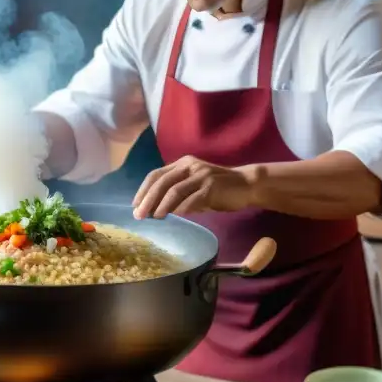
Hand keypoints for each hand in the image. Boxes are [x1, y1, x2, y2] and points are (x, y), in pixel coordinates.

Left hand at [132, 156, 257, 218]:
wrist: (246, 185)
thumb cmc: (217, 189)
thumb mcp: (193, 187)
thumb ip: (177, 194)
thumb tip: (153, 210)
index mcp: (182, 164)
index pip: (156, 174)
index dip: (143, 190)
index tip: (135, 205)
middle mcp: (189, 166)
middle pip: (162, 182)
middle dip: (148, 199)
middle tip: (139, 215)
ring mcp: (201, 175)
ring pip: (175, 190)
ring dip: (161, 205)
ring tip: (154, 217)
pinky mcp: (212, 187)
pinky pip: (192, 199)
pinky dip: (181, 209)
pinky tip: (174, 217)